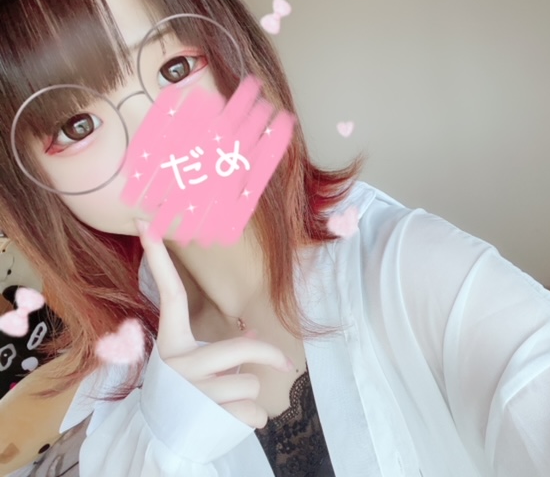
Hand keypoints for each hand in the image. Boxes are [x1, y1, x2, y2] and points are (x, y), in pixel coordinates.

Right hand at [137, 220, 292, 427]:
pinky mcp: (209, 419)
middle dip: (268, 358)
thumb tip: (254, 338)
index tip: (147, 224)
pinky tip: (227, 422)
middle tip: (285, 365)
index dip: (160, 261)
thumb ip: (219, 349)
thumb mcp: (192, 367)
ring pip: (249, 384)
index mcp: (171, 345)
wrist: (158, 442)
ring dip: (247, 396)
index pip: (170, 296)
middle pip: (242, 350)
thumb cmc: (181, 397)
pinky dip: (250, 420)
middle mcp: (178, 365)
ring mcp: (192, 393)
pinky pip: (253, 413)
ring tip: (225, 404)